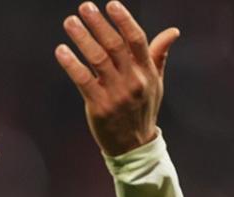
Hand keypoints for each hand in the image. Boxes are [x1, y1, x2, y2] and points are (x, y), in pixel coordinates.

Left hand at [54, 1, 178, 155]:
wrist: (134, 145)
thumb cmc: (143, 109)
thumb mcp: (155, 82)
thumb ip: (158, 55)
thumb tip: (173, 31)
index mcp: (146, 71)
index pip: (136, 40)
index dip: (124, 20)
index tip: (111, 4)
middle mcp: (132, 80)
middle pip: (114, 46)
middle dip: (98, 24)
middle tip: (84, 7)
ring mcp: (115, 94)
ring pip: (97, 59)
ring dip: (82, 38)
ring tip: (70, 22)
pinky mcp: (99, 106)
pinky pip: (83, 80)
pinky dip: (71, 64)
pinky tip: (61, 51)